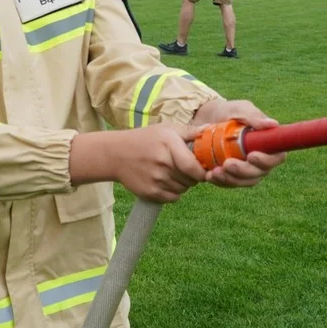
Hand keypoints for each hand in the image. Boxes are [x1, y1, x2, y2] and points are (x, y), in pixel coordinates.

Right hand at [72, 125, 206, 203]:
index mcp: (169, 146)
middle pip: (192, 180)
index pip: (195, 167)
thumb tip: (211, 129)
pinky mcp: (151, 193)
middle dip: (194, 176)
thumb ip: (190, 131)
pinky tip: (166, 181)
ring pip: (184, 189)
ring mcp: (156, 181)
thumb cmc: (145, 139)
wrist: (116, 154)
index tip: (204, 167)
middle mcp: (163, 165)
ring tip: (173, 172)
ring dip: (184, 184)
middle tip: (186, 168)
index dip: (203, 171)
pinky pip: (173, 198)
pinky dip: (174, 192)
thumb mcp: (166, 129)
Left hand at [191, 99, 286, 187]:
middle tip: (227, 164)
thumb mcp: (239, 110)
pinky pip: (230, 183)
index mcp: (267, 143)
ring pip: (245, 181)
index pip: (276, 157)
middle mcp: (260, 159)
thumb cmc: (228, 112)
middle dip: (244, 171)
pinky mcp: (232, 175)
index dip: (267, 160)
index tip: (251, 155)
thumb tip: (273, 124)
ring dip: (231, 179)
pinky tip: (210, 175)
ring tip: (215, 172)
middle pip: (260, 173)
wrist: (206, 119)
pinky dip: (220, 181)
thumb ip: (254, 117)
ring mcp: (246, 169)